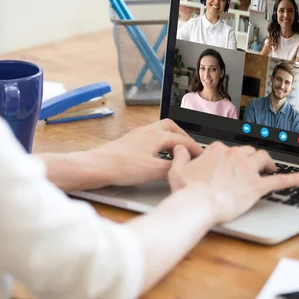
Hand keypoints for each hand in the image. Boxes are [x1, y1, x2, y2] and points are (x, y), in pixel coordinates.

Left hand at [89, 119, 203, 186]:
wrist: (96, 166)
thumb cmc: (121, 167)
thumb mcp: (153, 171)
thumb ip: (172, 167)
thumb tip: (182, 167)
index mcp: (156, 135)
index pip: (182, 140)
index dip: (195, 148)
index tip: (202, 156)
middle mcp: (146, 131)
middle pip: (171, 127)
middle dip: (183, 137)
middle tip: (190, 149)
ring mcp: (136, 135)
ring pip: (159, 131)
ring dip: (170, 138)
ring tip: (175, 151)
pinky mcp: (128, 142)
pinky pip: (149, 137)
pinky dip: (158, 144)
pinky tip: (156, 155)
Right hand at [168, 142, 298, 223]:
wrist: (198, 205)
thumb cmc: (187, 191)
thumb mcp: (176, 171)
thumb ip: (179, 156)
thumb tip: (179, 148)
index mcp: (217, 151)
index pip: (227, 149)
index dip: (228, 157)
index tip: (227, 164)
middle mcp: (235, 156)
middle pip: (247, 151)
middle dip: (249, 157)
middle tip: (250, 166)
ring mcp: (247, 170)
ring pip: (263, 158)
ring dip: (267, 162)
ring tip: (269, 167)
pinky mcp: (257, 186)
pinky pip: (280, 180)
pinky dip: (293, 178)